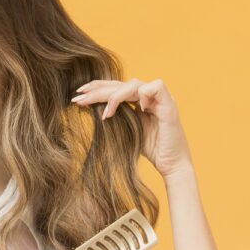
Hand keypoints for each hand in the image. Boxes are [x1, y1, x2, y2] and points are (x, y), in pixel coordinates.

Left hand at [71, 77, 193, 177]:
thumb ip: (114, 117)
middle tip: (79, 98)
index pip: (116, 87)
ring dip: (116, 96)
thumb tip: (90, 108)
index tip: (78, 96)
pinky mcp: (170, 106)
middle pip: (121, 84)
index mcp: (139, 100)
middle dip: (98, 90)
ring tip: (105, 113)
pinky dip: (143, 95)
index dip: (97, 88)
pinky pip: (156, 87)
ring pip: (134, 84)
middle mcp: (150, 97)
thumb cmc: (150, 151)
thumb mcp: (126, 131)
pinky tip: (137, 109)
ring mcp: (161, 99)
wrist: (171, 166)